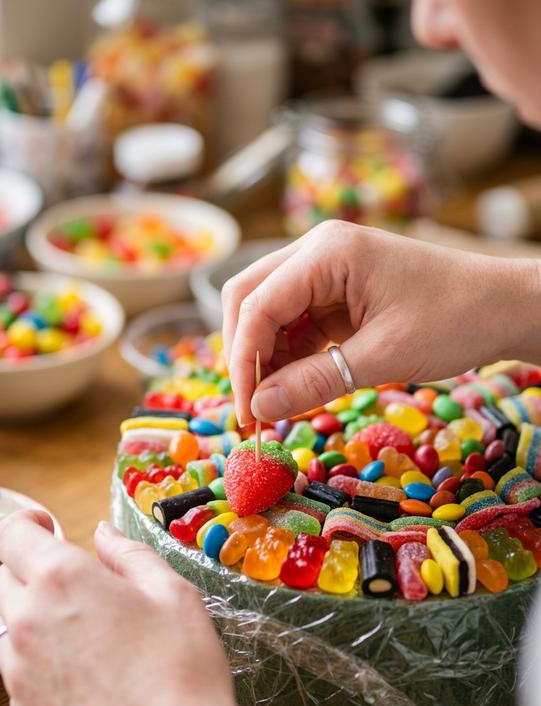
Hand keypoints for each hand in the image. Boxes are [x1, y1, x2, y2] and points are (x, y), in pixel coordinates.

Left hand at [0, 511, 271, 705]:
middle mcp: (28, 621)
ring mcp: (18, 673)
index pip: (11, 534)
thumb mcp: (172, 592)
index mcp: (63, 579)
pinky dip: (42, 669)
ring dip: (35, 622)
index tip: (48, 530)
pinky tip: (87, 682)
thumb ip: (129, 554)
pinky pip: (20, 677)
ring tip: (87, 640)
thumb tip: (102, 534)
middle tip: (82, 590)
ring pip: (9, 630)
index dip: (27, 525)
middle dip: (36, 574)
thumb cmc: (181, 667)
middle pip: (7, 580)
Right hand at [222, 221, 540, 423]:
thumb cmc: (454, 320)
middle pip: (249, 299)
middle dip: (245, 356)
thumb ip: (316, 381)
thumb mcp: (383, 356)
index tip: (248, 412)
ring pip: (268, 313)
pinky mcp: (336, 293)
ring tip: (275, 405)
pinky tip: (296, 387)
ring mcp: (325, 270)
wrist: (503, 307)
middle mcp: (317, 251)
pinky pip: (295, 324)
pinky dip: (289, 357)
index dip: (243, 361)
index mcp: (328, 251)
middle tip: (253, 409)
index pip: (257, 304)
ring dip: (265, 359)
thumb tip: (260, 408)